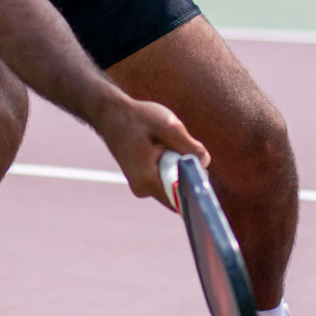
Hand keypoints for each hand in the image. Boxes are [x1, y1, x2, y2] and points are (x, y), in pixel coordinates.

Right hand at [95, 97, 209, 208]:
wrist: (111, 115)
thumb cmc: (138, 118)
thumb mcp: (168, 126)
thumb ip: (189, 146)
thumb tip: (204, 163)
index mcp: (147, 179)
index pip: (179, 200)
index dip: (194, 189)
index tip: (200, 174)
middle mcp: (142, 189)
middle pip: (179, 190)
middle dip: (185, 170)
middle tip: (173, 146)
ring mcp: (141, 186)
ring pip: (173, 182)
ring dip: (177, 165)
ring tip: (161, 144)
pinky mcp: (143, 181)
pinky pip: (166, 177)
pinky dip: (169, 163)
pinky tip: (158, 147)